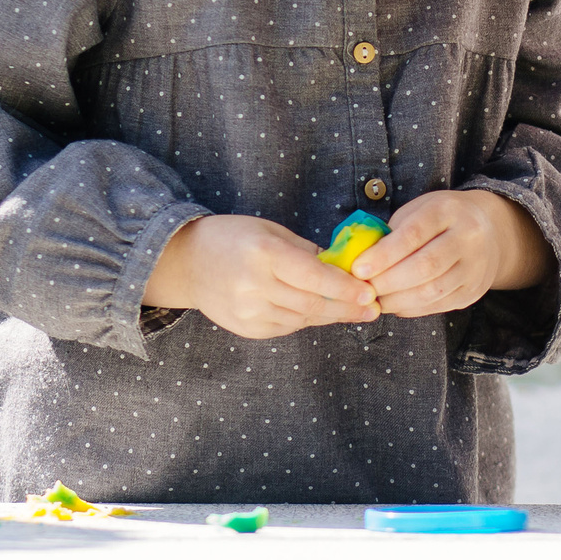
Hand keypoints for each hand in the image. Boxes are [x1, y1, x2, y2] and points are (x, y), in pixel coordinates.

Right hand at [142, 214, 377, 339]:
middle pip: (312, 303)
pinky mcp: (246, 328)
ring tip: (354, 311)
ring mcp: (248, 311)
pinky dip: (306, 320)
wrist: (187, 263)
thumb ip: (305, 251)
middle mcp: (254, 285)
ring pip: (303, 319)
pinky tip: (319, 312)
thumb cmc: (234, 238)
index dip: (345, 288)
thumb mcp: (270, 230)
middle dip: (347, 308)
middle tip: (372, 309)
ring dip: (331, 316)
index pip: (314, 276)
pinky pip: (287, 327)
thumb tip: (343, 266)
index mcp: (263, 253)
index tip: (369, 293)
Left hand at [352, 189, 551, 315]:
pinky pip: (438, 305)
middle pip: (425, 266)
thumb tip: (360, 261)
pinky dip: (411, 308)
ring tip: (375, 300)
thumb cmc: (439, 219)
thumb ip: (393, 232)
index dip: (384, 254)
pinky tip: (395, 304)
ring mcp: (475, 267)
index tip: (358, 268)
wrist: (489, 230)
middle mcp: (468, 237)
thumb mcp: (418, 210)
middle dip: (388, 282)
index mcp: (448, 210)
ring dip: (397, 300)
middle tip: (363, 289)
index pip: (414, 234)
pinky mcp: (473, 291)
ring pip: (432, 291)